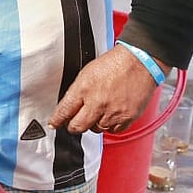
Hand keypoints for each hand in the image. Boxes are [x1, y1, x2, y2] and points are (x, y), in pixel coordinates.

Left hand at [47, 46, 162, 133]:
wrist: (139, 62)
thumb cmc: (114, 64)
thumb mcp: (87, 72)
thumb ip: (77, 91)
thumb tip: (70, 106)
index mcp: (84, 89)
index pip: (64, 111)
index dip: (57, 120)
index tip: (54, 124)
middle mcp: (97, 102)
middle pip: (78, 126)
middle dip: (73, 127)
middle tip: (74, 124)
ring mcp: (112, 112)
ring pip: (96, 129)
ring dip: (94, 124)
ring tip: (98, 113)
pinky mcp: (127, 117)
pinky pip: (114, 130)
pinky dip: (111, 126)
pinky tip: (111, 115)